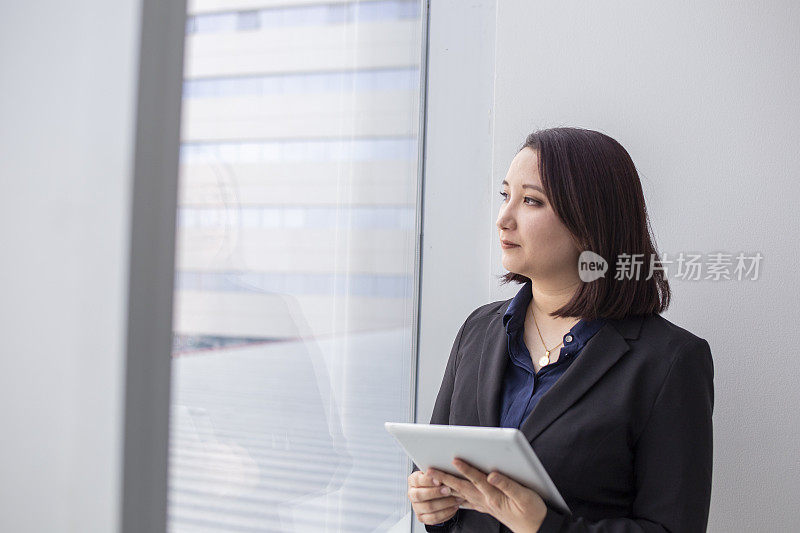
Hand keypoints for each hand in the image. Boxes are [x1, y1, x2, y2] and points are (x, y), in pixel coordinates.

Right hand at [407, 468, 466, 524]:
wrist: (437, 492)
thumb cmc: (437, 480)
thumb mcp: (435, 473)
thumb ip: (437, 472)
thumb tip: (445, 469)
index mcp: (413, 481)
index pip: (417, 481)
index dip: (428, 481)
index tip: (439, 480)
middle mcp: (412, 494)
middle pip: (420, 495)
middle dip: (436, 493)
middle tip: (449, 490)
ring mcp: (416, 507)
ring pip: (428, 507)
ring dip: (444, 503)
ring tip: (456, 498)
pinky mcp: (422, 517)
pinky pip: (433, 518)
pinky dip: (445, 513)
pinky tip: (454, 507)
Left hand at [428, 458, 547, 532]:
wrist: (536, 529)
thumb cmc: (533, 512)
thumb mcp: (525, 497)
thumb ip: (508, 485)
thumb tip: (493, 474)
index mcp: (495, 496)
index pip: (476, 480)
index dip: (465, 469)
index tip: (454, 460)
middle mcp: (487, 501)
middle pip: (462, 487)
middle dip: (445, 478)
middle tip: (430, 471)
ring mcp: (485, 505)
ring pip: (462, 494)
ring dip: (447, 486)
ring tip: (434, 480)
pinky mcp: (488, 508)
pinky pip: (468, 501)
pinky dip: (457, 496)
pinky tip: (451, 494)